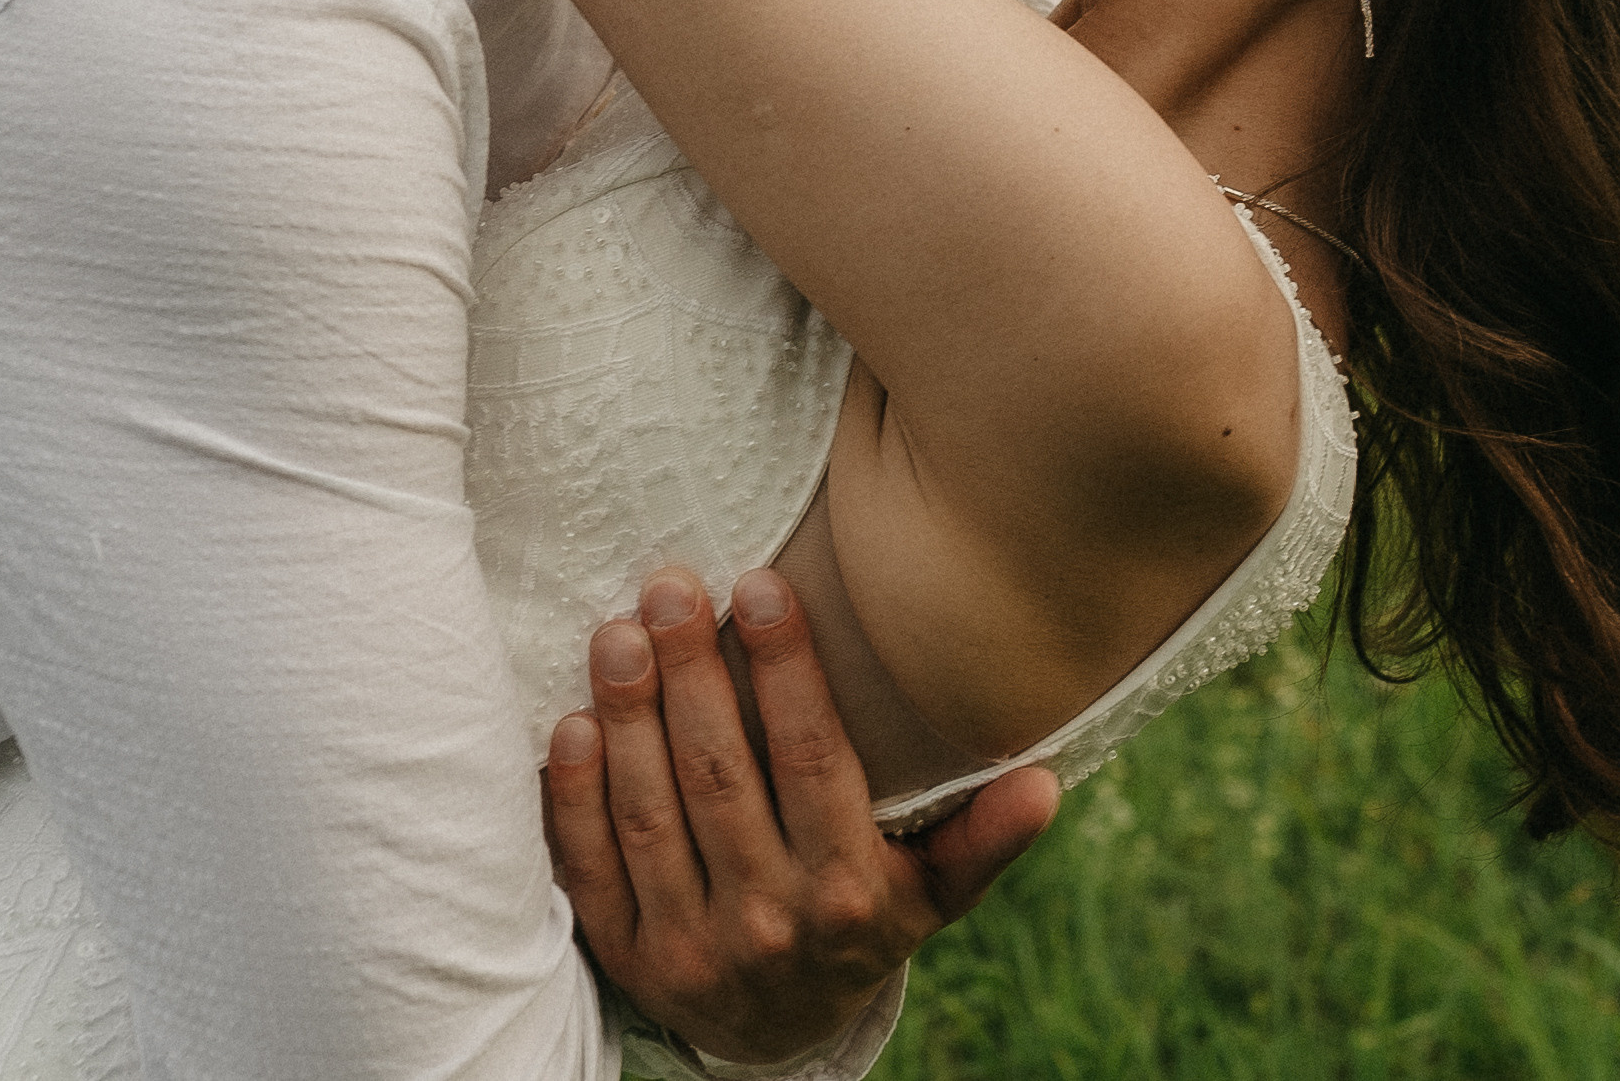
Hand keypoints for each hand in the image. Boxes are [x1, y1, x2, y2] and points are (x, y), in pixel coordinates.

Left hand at [544, 569, 1055, 1069]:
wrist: (778, 1039)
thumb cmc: (858, 927)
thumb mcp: (930, 893)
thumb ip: (983, 838)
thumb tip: (1047, 779)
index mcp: (846, 893)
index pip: (813, 759)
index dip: (786, 668)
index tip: (760, 583)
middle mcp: (767, 921)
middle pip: (720, 775)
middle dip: (692, 670)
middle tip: (670, 583)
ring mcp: (690, 945)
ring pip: (651, 812)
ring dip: (629, 714)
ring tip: (620, 630)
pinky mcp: (628, 958)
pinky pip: (591, 868)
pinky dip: (575, 796)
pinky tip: (572, 721)